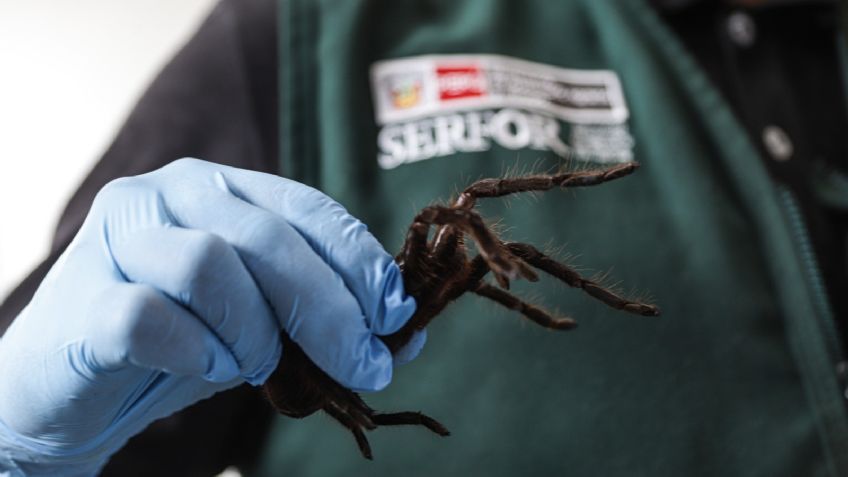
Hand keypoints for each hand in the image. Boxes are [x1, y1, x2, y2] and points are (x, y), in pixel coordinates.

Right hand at [0, 158, 417, 474]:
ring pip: (210, 264)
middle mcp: (168, 194)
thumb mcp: (265, 324)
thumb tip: (410, 340)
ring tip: (259, 365)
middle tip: (364, 365)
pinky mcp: (80, 295)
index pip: (306, 207)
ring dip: (255, 330)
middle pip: (268, 238)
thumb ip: (326, 320)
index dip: (359, 259)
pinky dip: (196, 351)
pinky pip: (150, 315)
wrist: (73, 386)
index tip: (395, 313)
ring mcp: (119, 237)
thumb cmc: (178, 342)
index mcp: (220, 188)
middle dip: (331, 309)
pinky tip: (211, 368)